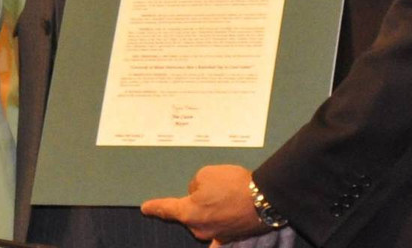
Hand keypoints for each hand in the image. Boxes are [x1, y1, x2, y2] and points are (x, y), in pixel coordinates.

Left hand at [139, 164, 268, 243]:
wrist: (266, 200)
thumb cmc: (233, 185)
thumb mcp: (205, 175)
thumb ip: (195, 186)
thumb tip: (199, 194)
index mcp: (189, 214)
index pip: (166, 209)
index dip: (155, 207)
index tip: (146, 208)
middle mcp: (200, 229)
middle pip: (189, 214)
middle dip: (196, 201)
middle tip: (214, 188)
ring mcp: (218, 236)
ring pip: (206, 218)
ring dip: (212, 208)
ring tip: (229, 194)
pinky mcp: (233, 236)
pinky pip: (222, 224)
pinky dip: (224, 217)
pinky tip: (231, 209)